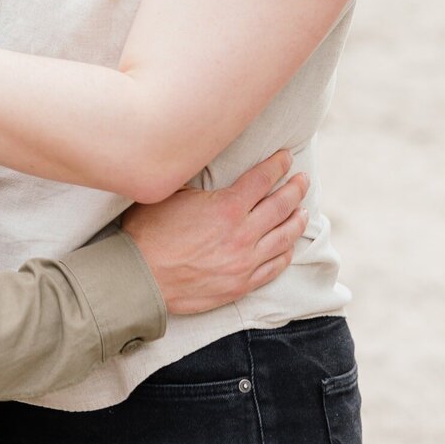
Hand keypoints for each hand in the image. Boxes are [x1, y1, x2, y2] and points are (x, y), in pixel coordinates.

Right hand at [120, 150, 308, 315]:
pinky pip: (274, 267)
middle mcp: (242, 234)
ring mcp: (245, 262)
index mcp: (227, 207)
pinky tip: (288, 246)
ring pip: (284, 238)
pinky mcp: (241, 285)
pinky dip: (285, 253)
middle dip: (295, 189)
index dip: (278, 166)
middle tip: (303, 179)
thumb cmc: (150, 233)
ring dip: (297, 221)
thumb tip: (206, 165)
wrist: (141, 278)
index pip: (263, 179)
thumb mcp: (172, 194)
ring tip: (303, 211)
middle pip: (281, 206)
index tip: (286, 158)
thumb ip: (199, 183)